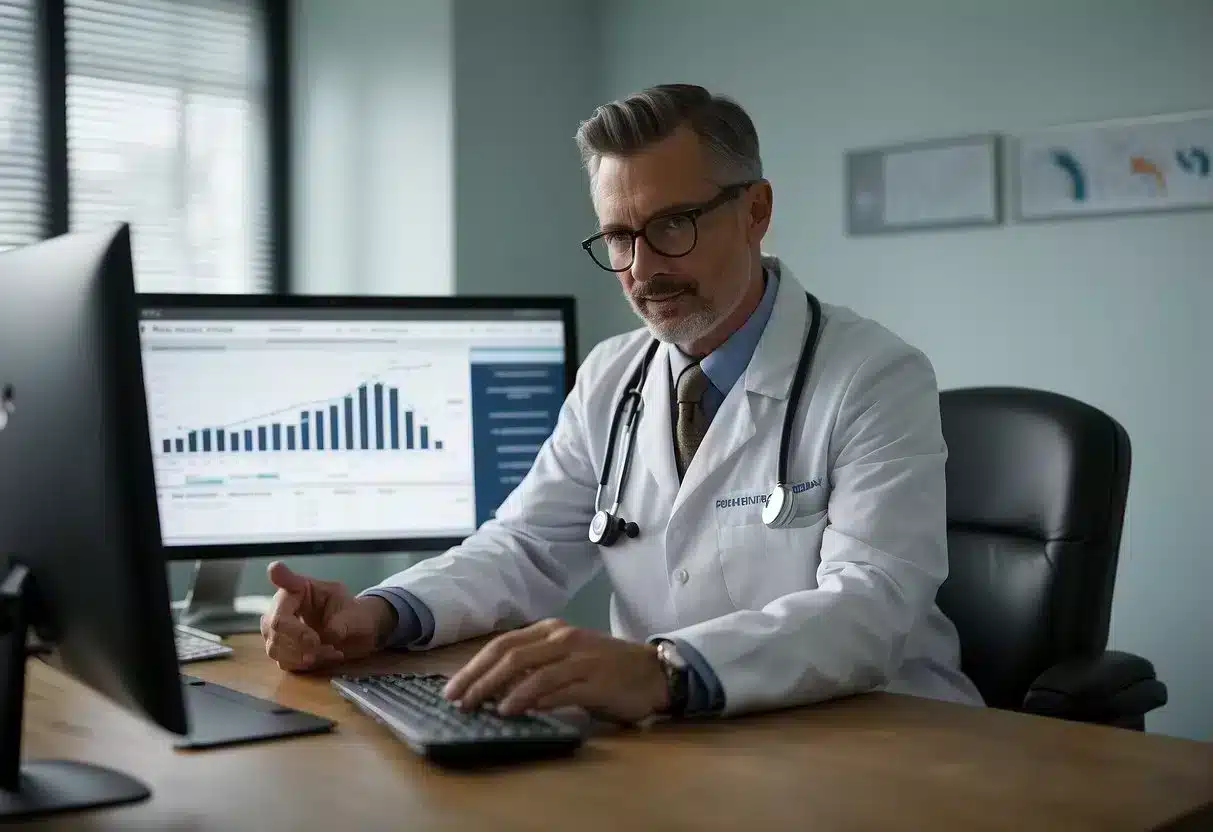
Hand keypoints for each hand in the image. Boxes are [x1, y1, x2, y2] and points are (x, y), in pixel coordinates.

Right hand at [259, 561, 394, 671]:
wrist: (356, 637)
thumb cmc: (353, 616)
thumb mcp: (354, 613)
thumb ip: (342, 623)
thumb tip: (329, 634)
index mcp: (300, 589)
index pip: (285, 583)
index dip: (279, 577)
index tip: (276, 568)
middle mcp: (283, 607)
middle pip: (274, 625)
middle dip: (299, 639)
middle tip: (320, 644)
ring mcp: (278, 631)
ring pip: (275, 648)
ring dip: (304, 655)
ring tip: (331, 651)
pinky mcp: (282, 651)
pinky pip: (285, 662)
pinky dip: (306, 665)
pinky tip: (326, 657)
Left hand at [441, 619, 668, 722]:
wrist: (651, 672)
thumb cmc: (603, 668)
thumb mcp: (565, 660)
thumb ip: (533, 669)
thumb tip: (491, 690)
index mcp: (550, 630)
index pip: (503, 644)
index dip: (474, 666)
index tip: (451, 689)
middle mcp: (562, 638)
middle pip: (509, 655)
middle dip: (478, 678)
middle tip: (457, 701)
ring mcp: (579, 657)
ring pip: (530, 670)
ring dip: (499, 689)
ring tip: (479, 708)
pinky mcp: (595, 680)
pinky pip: (557, 688)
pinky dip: (531, 699)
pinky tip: (513, 710)